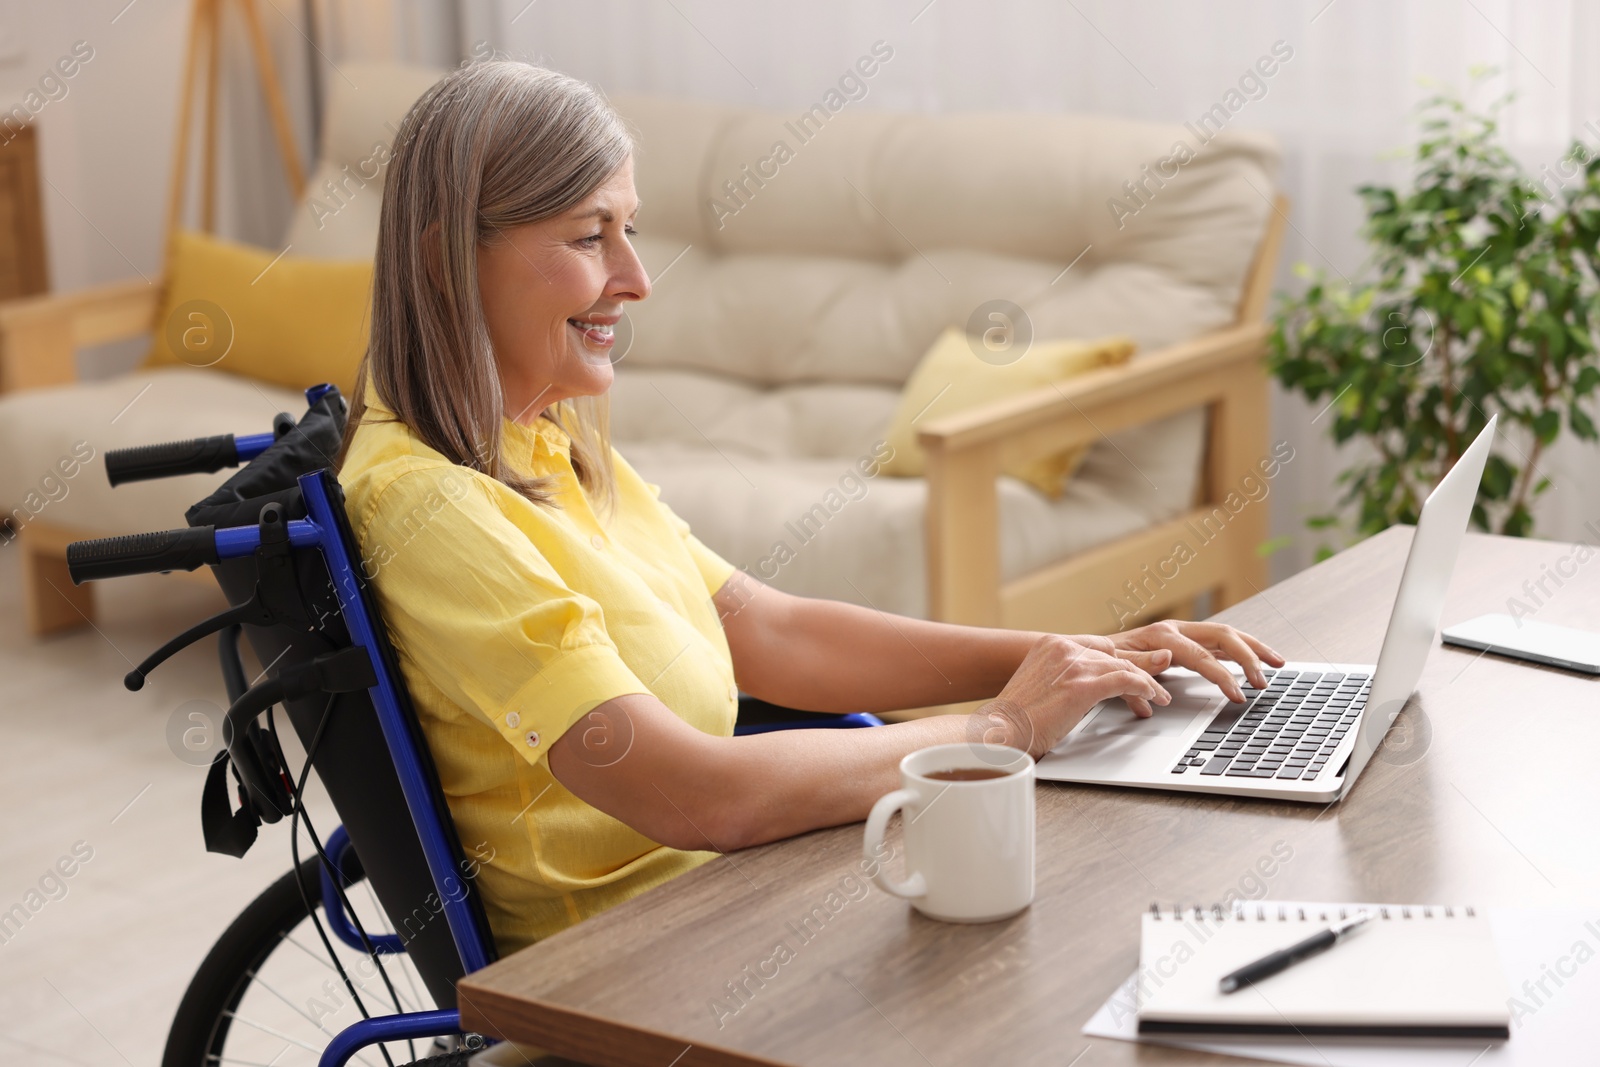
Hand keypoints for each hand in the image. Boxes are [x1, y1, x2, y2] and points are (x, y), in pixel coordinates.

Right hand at [976, 634, 1173, 759]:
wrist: (999, 732)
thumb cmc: (1016, 719)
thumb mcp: (1040, 686)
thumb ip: (1062, 678)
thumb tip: (1086, 689)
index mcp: (1049, 644)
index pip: (1097, 646)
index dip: (1118, 662)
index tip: (1133, 675)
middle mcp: (1062, 648)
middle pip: (1114, 655)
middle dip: (1137, 672)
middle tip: (1154, 688)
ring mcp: (1073, 665)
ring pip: (1124, 667)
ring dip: (1147, 683)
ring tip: (1160, 697)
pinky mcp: (1083, 685)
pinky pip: (1125, 681)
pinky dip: (1144, 688)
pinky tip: (1152, 698)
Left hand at [1090, 620, 1286, 703]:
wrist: (1088, 654)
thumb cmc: (1101, 661)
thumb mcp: (1115, 664)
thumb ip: (1138, 663)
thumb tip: (1167, 658)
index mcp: (1161, 635)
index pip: (1201, 655)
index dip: (1221, 675)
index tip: (1238, 695)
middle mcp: (1175, 630)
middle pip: (1223, 636)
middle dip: (1249, 656)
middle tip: (1265, 681)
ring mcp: (1182, 634)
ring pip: (1226, 636)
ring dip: (1253, 649)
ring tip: (1278, 663)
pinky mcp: (1185, 641)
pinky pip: (1218, 644)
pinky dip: (1239, 651)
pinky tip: (1255, 662)